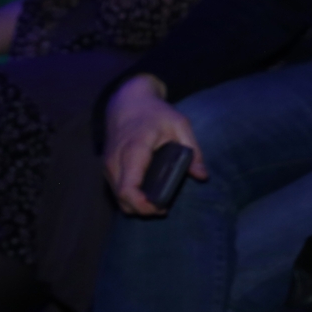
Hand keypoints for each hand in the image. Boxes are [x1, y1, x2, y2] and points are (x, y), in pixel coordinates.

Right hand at [103, 74, 206, 215]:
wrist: (127, 102)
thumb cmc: (155, 113)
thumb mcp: (180, 125)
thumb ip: (193, 150)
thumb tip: (203, 176)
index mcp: (134, 149)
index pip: (128, 188)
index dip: (142, 205)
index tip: (161, 208)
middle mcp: (115, 161)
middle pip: (122, 198)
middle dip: (143, 210)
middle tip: (165, 208)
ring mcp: (108, 165)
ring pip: (117, 198)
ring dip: (136, 206)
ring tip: (159, 202)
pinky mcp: (108, 168)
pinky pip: (116, 190)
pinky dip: (130, 197)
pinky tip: (148, 194)